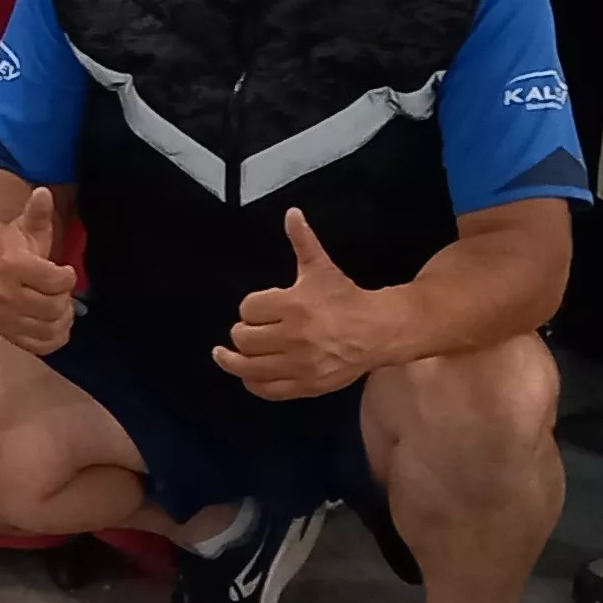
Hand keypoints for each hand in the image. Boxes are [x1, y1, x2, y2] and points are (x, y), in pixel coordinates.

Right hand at [0, 185, 77, 354]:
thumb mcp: (27, 225)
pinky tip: (54, 321)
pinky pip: (41, 346)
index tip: (64, 269)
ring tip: (59, 304)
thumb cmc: (14, 243)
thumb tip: (44, 192)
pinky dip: (54, 337)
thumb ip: (37, 211)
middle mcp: (5, 296)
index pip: (57, 280)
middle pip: (55, 306)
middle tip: (61, 289)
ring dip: (62, 318)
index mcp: (12, 267)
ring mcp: (5, 318)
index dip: (67, 275)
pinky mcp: (8, 334)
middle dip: (64, 297)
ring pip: (50, 328)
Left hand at [215, 209, 382, 399]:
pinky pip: (269, 389)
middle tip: (244, 331)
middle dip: (241, 333)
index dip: (249, 308)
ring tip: (224, 355)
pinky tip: (248, 376)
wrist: (378, 331)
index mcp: (294, 305)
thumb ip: (303, 241)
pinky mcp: (307, 385)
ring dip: (234, 361)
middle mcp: (294, 337)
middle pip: (245, 339)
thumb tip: (292, 213)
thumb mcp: (321, 268)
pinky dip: (253, 383)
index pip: (248, 309)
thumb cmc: (346, 298)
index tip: (256, 310)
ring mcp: (300, 364)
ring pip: (251, 368)